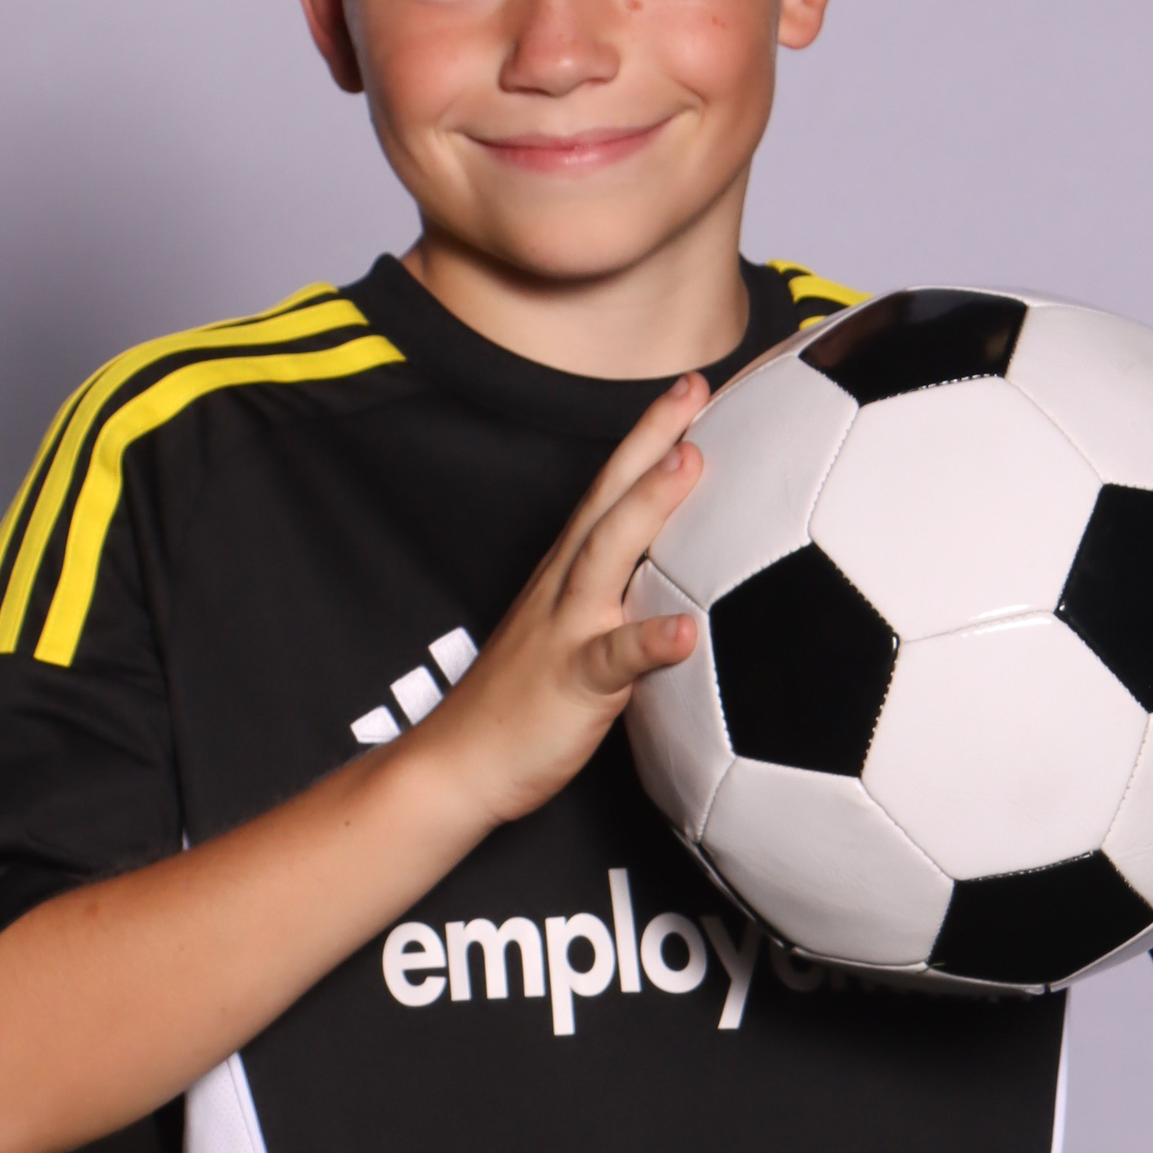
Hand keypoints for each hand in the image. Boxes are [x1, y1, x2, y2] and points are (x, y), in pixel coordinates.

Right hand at [413, 373, 708, 826]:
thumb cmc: (521, 704)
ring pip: (607, 556)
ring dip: (648, 507)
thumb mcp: (572, 634)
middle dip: (651, 441)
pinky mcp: (571, 683)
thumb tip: (682, 587)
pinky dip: (649, 641)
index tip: (691, 387)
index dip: (648, 437)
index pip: (612, 490)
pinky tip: (687, 632)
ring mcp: (566, 630)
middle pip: (609, 498)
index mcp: (569, 573)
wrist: (459, 764)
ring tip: (690, 463)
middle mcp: (567, 587)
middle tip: (693, 388)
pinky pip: (613, 660)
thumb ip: (618, 601)